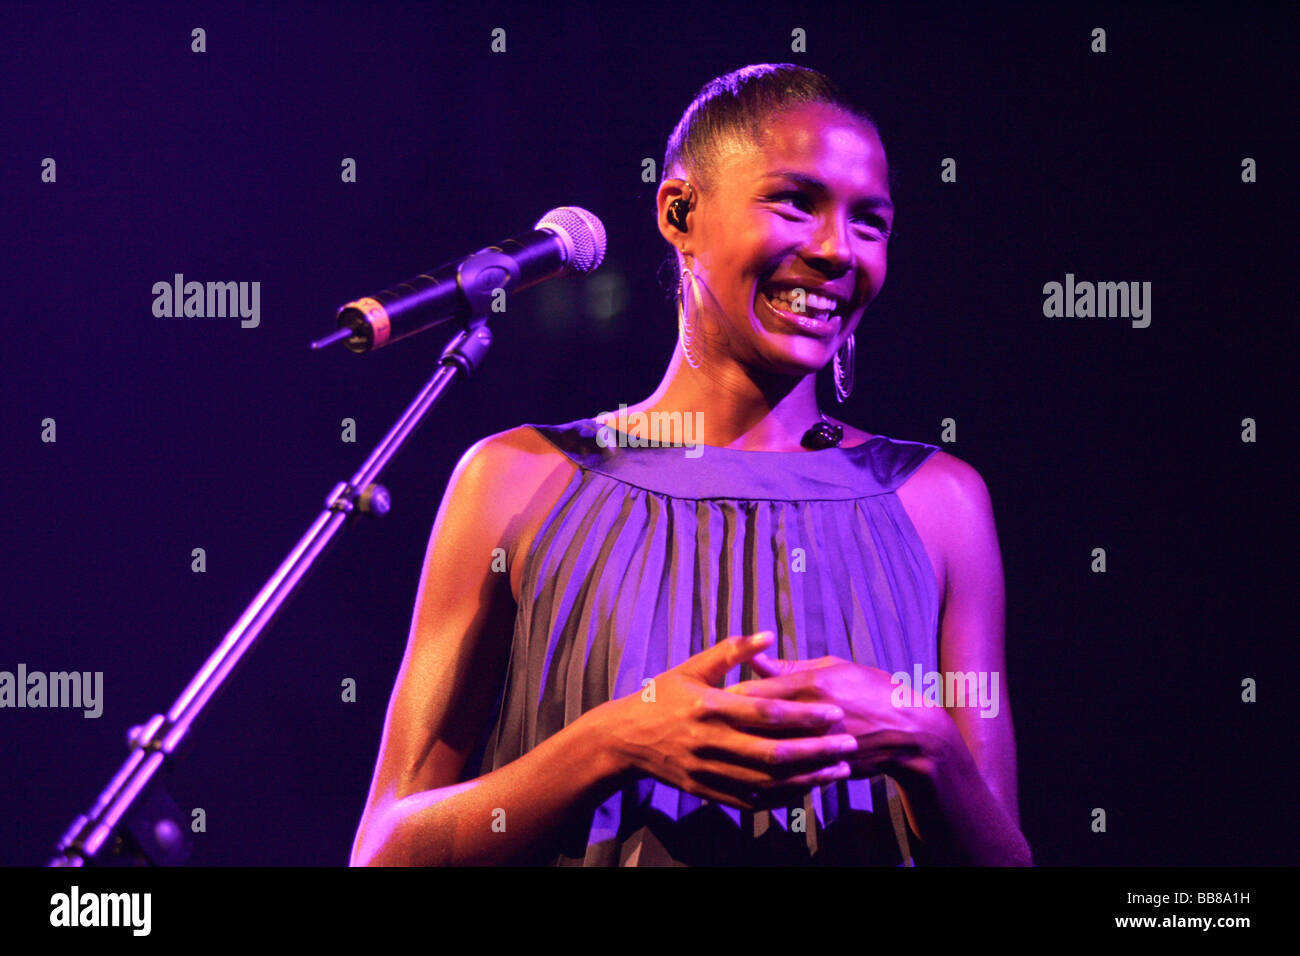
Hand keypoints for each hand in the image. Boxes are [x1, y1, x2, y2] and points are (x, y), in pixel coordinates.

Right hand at [588, 631, 860, 810]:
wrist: (625, 739)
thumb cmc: (662, 697)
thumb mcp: (692, 667)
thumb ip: (731, 652)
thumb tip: (768, 635)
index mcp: (709, 707)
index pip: (766, 713)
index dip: (803, 714)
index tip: (835, 712)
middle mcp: (710, 743)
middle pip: (774, 752)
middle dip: (817, 750)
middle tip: (850, 744)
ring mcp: (708, 772)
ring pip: (768, 782)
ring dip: (808, 778)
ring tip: (840, 771)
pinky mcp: (707, 792)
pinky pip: (752, 800)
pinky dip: (783, 799)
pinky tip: (808, 790)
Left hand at [726, 653, 956, 783]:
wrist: (911, 733)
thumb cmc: (871, 690)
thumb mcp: (833, 668)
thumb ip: (789, 668)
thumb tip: (754, 660)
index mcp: (809, 686)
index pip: (751, 691)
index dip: (726, 696)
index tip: (710, 697)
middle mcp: (810, 718)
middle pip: (751, 725)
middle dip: (727, 726)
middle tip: (710, 725)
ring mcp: (817, 748)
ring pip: (764, 755)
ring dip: (742, 753)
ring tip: (726, 746)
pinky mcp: (823, 770)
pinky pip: (785, 778)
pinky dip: (766, 776)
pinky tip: (751, 773)